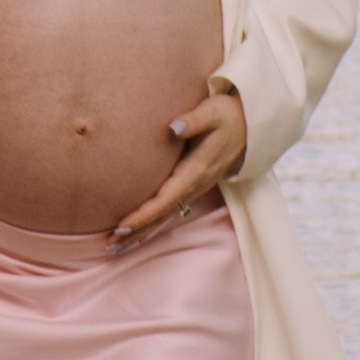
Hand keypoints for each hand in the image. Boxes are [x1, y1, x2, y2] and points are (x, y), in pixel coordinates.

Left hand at [113, 84, 245, 245]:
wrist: (250, 125)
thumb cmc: (228, 115)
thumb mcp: (213, 112)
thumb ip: (194, 120)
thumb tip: (173, 127)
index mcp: (195, 170)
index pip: (165, 198)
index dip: (144, 214)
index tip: (121, 225)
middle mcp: (194, 185)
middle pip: (162, 215)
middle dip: (136, 231)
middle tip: (109, 245)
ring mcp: (193, 189)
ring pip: (164, 217)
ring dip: (141, 234)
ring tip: (114, 247)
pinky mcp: (191, 187)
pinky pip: (168, 210)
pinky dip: (151, 225)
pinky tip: (135, 234)